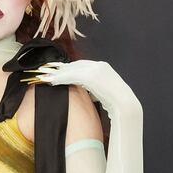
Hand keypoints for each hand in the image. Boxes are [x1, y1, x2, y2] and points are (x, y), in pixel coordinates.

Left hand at [21, 58, 141, 119]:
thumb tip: (88, 93)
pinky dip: (62, 78)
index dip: (69, 70)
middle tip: (47, 73)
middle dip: (61, 70)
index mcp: (104, 69)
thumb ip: (96, 90)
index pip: (83, 67)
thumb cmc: (116, 105)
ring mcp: (97, 70)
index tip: (57, 74)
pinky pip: (73, 76)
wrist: (126, 107)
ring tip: (46, 77)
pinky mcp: (93, 76)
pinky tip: (53, 81)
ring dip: (59, 73)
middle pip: (76, 66)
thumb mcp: (105, 94)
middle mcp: (100, 66)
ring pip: (73, 70)